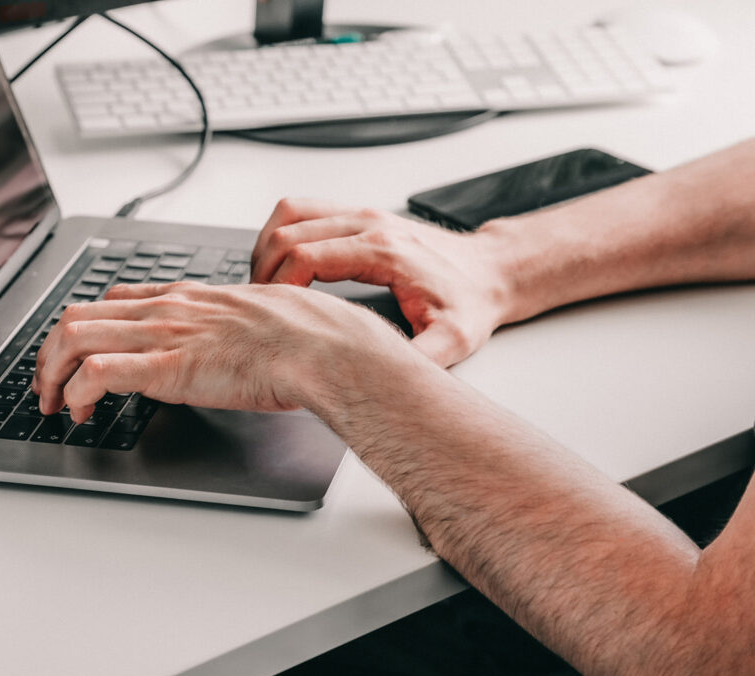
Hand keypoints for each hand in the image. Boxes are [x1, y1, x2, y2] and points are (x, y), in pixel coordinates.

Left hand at [31, 281, 415, 422]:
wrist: (320, 347)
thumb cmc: (305, 337)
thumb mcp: (260, 317)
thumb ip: (233, 327)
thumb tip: (234, 344)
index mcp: (190, 297)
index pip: (115, 298)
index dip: (86, 327)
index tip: (80, 355)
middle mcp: (167, 309)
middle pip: (78, 314)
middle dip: (51, 353)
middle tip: (49, 386)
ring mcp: (164, 334)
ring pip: (73, 337)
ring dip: (51, 374)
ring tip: (54, 405)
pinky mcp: (166, 367)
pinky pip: (96, 373)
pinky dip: (76, 394)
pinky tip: (82, 413)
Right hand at [251, 198, 514, 366]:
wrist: (491, 271)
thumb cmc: (470, 301)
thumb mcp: (453, 340)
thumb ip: (418, 361)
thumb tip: (382, 386)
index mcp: (384, 251)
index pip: (305, 255)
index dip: (278, 287)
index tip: (276, 316)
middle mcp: (369, 224)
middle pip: (288, 232)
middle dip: (264, 271)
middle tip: (263, 308)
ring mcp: (363, 214)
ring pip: (289, 213)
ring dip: (266, 247)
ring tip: (267, 287)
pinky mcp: (360, 215)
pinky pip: (303, 209)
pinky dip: (282, 233)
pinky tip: (285, 265)